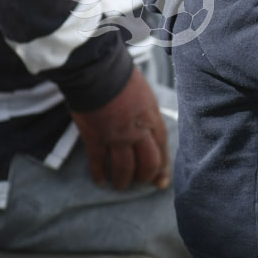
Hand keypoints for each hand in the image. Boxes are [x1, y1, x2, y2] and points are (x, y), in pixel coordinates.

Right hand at [71, 67, 169, 189]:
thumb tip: (146, 126)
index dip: (163, 165)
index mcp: (152, 117)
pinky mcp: (95, 138)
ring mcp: (117, 136)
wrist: (99, 71)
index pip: (162, 146)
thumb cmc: (122, 76)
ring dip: (123, 180)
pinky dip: (99, 173)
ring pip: (124, 167)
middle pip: (148, 161)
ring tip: (120, 186)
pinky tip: (100, 181)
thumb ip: (146, 113)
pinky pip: (98, 162)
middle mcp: (138, 130)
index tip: (162, 180)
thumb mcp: (144, 94)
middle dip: (146, 175)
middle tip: (142, 183)